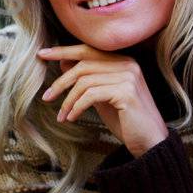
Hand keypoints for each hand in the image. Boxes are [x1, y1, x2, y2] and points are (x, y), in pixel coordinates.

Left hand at [36, 43, 169, 156]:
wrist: (150, 142)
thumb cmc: (126, 120)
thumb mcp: (102, 96)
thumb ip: (87, 79)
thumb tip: (63, 61)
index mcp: (123, 61)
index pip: (88, 50)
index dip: (63, 51)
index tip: (42, 54)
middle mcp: (127, 64)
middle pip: (83, 65)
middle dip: (61, 81)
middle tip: (47, 96)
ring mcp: (128, 77)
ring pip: (84, 81)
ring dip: (68, 101)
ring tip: (62, 116)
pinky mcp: (126, 92)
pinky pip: (91, 95)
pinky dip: (77, 106)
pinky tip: (72, 117)